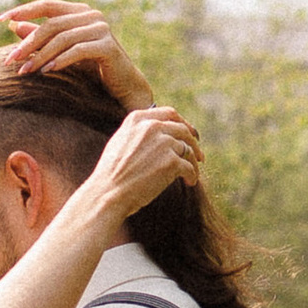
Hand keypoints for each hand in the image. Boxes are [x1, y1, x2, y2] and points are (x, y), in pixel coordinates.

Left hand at [0, 0, 155, 109]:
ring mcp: (101, 29)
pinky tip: (47, 71)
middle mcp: (91, 15)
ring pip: (62, 38)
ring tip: (25, 71)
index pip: (47, 4)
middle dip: (28, 43)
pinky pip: (78, 50)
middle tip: (10, 60)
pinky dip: (60, 60)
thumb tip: (13, 26)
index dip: (23, 9)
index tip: (1, 19)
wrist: (122, 86)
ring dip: (40, 56)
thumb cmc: (90, 68)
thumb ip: (40, 38)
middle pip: (52, 24)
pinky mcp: (108, 46)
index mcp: (79, 11)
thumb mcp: (60, 51)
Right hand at [84, 101, 199, 220]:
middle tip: (199, 156)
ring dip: (194, 161)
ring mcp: (163, 143)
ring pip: (189, 149)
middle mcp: (152, 127)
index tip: (190, 133)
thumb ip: (138, 133)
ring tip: (193, 173)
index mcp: (137, 119)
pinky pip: (189, 166)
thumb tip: (158, 133)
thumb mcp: (120, 143)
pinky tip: (190, 182)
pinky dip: (192, 175)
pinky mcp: (171, 162)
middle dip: (193, 142)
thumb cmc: (111, 174)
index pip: (169, 114)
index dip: (183, 123)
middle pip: (183, 130)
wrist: (108, 193)